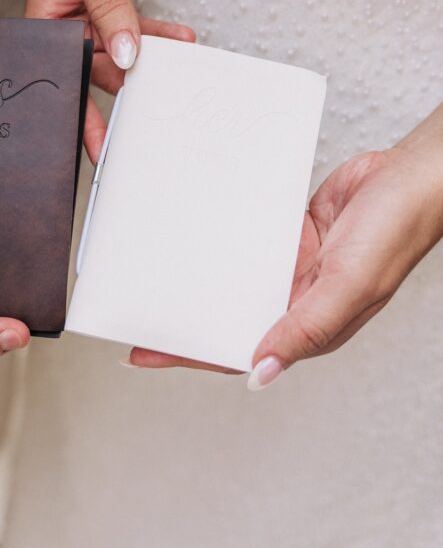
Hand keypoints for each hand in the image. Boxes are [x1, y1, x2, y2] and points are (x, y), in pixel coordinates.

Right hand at [27, 0, 194, 159]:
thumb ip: (112, 10)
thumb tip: (128, 57)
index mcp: (42, 30)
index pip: (61, 81)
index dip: (77, 116)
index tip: (98, 150)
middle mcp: (63, 36)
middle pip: (93, 76)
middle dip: (124, 95)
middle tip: (152, 122)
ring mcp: (87, 29)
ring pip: (121, 58)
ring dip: (151, 62)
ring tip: (180, 71)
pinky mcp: (109, 17)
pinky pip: (136, 35)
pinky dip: (158, 38)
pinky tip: (182, 40)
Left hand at [127, 123, 442, 384]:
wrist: (412, 174)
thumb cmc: (398, 229)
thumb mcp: (349, 283)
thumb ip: (305, 327)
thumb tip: (260, 373)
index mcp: (309, 325)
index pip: (238, 350)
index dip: (189, 354)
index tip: (143, 353)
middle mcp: (297, 299)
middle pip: (228, 315)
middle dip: (185, 316)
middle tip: (135, 309)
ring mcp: (294, 266)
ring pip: (236, 279)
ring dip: (202, 277)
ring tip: (154, 272)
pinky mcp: (293, 233)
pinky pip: (249, 241)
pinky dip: (223, 241)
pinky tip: (195, 234)